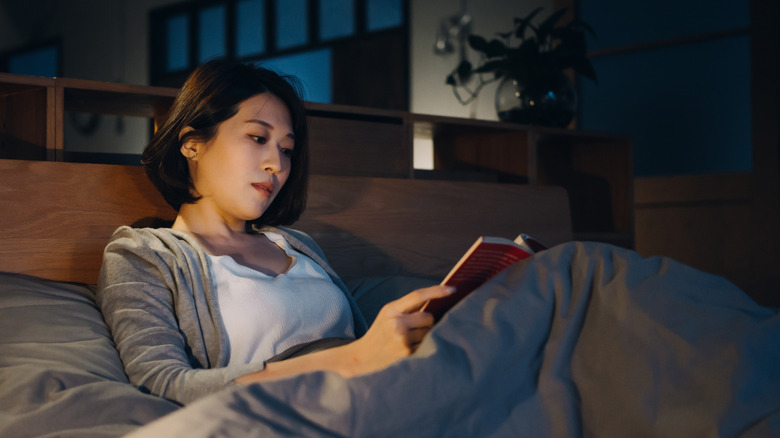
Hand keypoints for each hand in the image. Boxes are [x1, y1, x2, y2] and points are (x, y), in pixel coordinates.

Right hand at [339, 285, 454, 376]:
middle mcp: (397, 324)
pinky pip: (426, 344)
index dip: (437, 291)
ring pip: (430, 331)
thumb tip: (437, 301)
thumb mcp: (387, 314)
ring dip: (425, 334)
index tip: (452, 289)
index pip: (418, 296)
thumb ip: (407, 307)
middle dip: (428, 321)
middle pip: (429, 317)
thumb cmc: (380, 332)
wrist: (362, 357)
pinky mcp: (407, 353)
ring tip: (409, 338)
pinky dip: (422, 344)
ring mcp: (402, 340)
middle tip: (416, 326)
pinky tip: (408, 347)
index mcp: (391, 310)